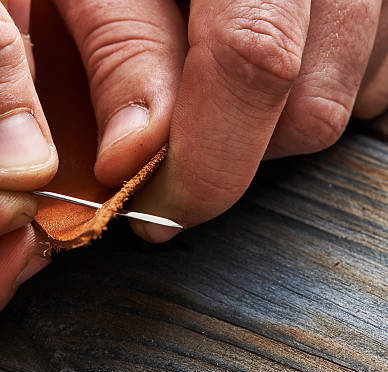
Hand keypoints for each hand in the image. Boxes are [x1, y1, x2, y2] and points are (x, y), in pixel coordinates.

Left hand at [48, 0, 387, 240]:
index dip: (203, 162)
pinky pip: (375, 72)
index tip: (157, 212)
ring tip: (217, 103)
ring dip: (274, 127)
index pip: (250, 61)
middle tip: (175, 162)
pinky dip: (315, 94)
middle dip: (235, 156)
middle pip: (309, 103)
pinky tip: (269, 76)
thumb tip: (129, 157)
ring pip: (349, 97)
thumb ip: (117, 50)